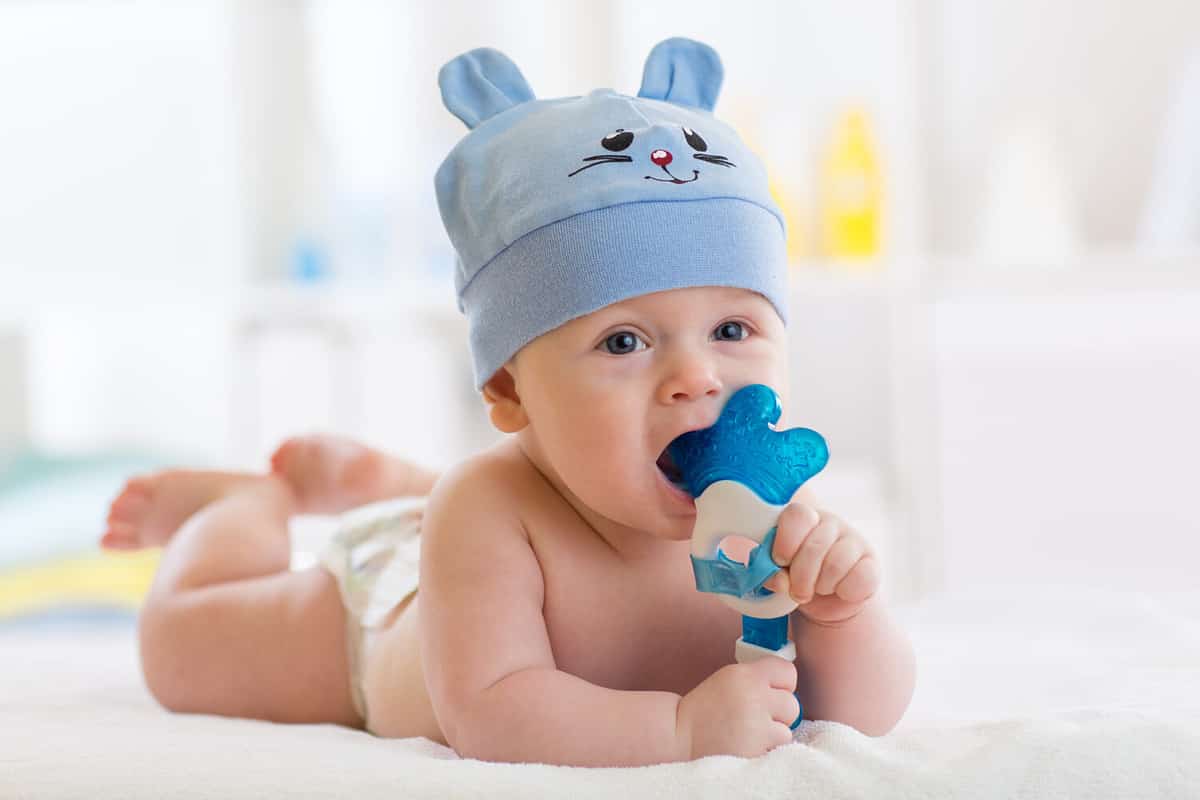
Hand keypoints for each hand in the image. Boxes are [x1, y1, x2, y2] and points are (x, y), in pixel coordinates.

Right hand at [675, 658, 798, 759]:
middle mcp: (753, 697)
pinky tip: (746, 745)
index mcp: (745, 675)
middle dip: (779, 713)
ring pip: (787, 730)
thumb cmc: (705, 709)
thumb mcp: (728, 679)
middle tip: (756, 718)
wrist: (679, 735)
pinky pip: (776, 749)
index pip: (788, 672)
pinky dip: (765, 750)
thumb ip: (757, 679)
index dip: (782, 685)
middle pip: (792, 704)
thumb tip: (788, 687)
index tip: (772, 692)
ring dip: (773, 734)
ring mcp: (756, 725)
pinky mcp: (755, 749)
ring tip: (748, 733)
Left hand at [764, 504, 879, 624]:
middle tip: (798, 591)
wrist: (828, 602)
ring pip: (835, 565)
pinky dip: (844, 592)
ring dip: (822, 586)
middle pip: (814, 547)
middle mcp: (831, 523)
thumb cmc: (799, 578)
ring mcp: (855, 541)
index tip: (780, 561)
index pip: (797, 515)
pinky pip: (858, 578)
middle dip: (801, 577)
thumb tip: (779, 579)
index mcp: (805, 518)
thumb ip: (770, 571)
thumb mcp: (778, 573)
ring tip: (819, 589)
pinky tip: (840, 590)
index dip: (786, 542)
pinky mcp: (872, 563)